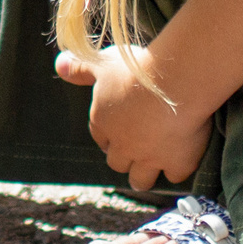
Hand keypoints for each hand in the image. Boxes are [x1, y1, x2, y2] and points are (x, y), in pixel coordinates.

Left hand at [54, 45, 211, 192]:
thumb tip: (59, 65)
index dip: (109, 137)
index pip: (101, 138)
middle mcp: (123, 146)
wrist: (174, 83)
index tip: (117, 133)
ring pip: (141, 179)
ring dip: (144, 176)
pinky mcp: (177, 163)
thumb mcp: (102, 63)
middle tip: (133, 153)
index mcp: (103, 123)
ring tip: (151, 172)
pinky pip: (175, 176)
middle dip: (123, 159)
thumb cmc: (136, 70)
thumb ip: (80, 68)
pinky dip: (178, 169)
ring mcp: (149, 158)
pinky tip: (183, 161)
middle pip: (117, 163)